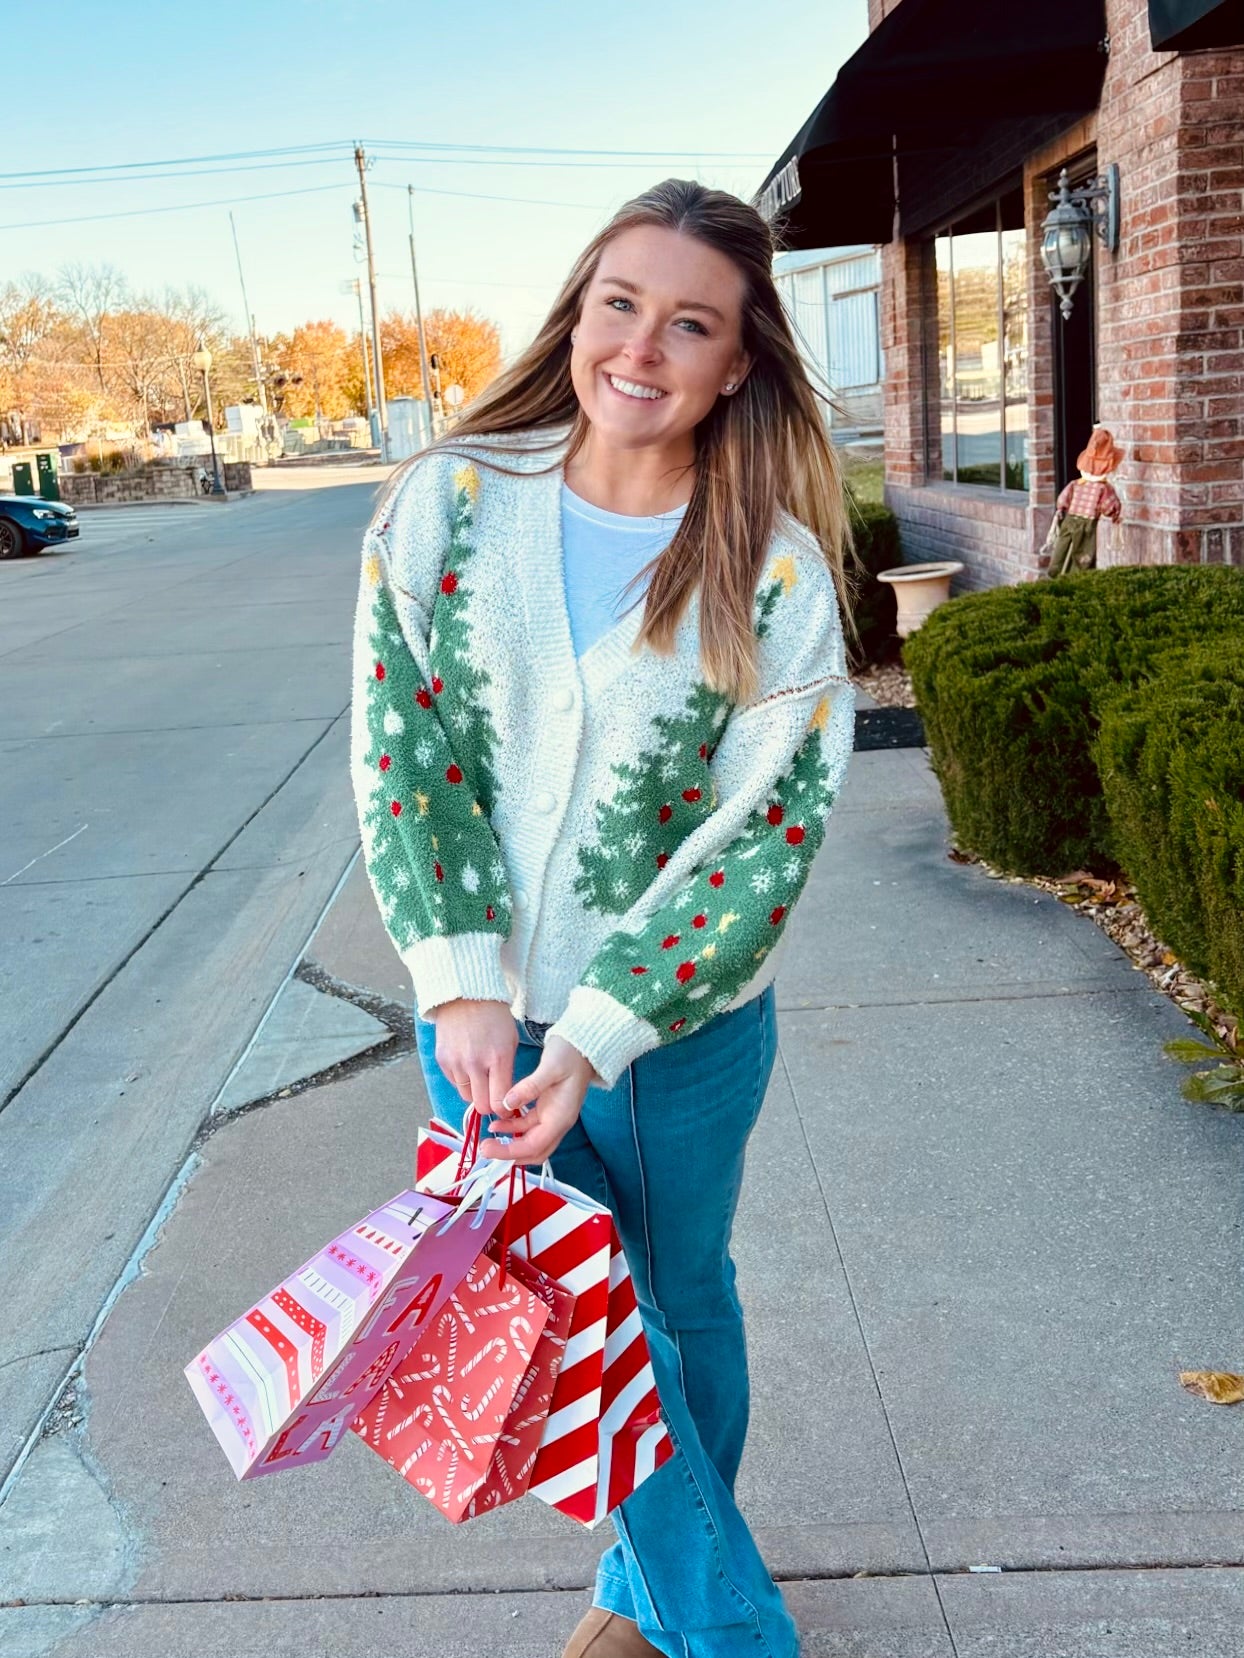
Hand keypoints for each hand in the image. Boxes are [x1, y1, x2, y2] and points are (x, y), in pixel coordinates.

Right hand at [430, 998, 517, 1118]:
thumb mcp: (511, 1042)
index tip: (505, 1105)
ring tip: (480, 1074)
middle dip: (488, 1104)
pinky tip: (467, 1063)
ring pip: (466, 1096)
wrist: (466, 995)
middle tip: (492, 1094)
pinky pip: (454, 1082)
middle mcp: (475, 1064)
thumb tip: (505, 1098)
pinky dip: (461, 1079)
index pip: (499, 1102)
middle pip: (480, 1105)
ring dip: (474, 1091)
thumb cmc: (494, 1017)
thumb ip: (508, 1071)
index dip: (503, 1107)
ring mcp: (456, 1062)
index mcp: (498, 1058)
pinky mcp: (442, 1060)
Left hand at [479, 1035, 593, 1165]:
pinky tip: (498, 1122)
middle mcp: (558, 1123)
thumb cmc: (570, 1055)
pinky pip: (529, 1127)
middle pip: (534, 1152)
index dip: (509, 1152)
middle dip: (510, 1155)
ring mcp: (553, 1117)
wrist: (584, 1046)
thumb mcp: (550, 1067)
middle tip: (485, 1149)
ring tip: (488, 1137)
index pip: (533, 1146)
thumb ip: (529, 1087)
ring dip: (510, 1143)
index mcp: (560, 1118)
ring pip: (530, 1141)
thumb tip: (506, 1103)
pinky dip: (513, 1129)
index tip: (487, 1148)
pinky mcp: (547, 1110)